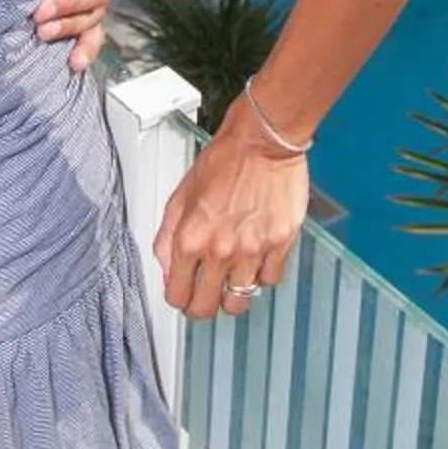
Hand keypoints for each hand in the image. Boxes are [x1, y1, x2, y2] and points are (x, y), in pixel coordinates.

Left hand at [153, 120, 306, 319]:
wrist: (263, 141)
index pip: (177, 295)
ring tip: (233, 275)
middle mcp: (220, 250)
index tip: (184, 294)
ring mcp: (252, 250)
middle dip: (203, 306)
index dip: (179, 298)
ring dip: (233, 292)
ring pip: (240, 301)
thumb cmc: (224, 160)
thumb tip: (167, 269)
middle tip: (206, 294)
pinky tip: (257, 258)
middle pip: (207, 307)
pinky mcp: (280, 244)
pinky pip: (270, 280)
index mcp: (190, 238)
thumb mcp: (181, 196)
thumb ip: (168, 238)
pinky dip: (262, 275)